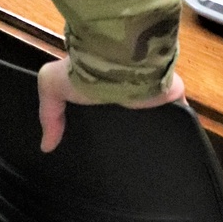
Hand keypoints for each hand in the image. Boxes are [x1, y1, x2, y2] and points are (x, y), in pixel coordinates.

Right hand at [37, 58, 185, 152]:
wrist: (118, 60)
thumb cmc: (85, 69)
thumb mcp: (52, 84)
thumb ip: (49, 112)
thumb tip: (46, 145)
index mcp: (104, 83)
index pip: (104, 105)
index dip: (102, 122)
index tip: (98, 146)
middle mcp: (129, 87)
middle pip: (130, 114)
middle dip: (127, 130)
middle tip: (121, 157)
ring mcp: (151, 92)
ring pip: (154, 118)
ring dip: (152, 129)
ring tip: (144, 161)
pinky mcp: (171, 98)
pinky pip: (176, 116)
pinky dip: (175, 129)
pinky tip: (167, 152)